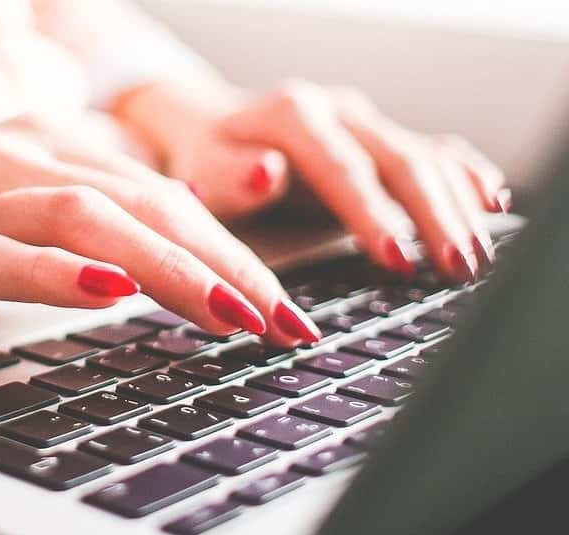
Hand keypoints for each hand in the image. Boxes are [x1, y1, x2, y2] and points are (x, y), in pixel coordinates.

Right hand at [0, 116, 321, 344]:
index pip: (161, 195)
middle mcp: (16, 159)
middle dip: (229, 264)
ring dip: (169, 268)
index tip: (286, 305)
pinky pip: (1, 255)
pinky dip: (58, 271)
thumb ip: (69, 227)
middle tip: (287, 323)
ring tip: (231, 314)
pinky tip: (106, 291)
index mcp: (43, 148)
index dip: (234, 248)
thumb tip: (151, 271)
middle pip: (145, 202)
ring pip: (89, 219)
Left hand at [115, 80, 509, 281]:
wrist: (208, 125)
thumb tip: (266, 173)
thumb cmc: (202, 159)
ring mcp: (365, 123)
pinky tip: (491, 204)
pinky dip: (465, 177)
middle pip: (399, 161)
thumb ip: (229, 176)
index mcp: (293, 116)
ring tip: (473, 259)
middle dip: (432, 217)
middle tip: (455, 267)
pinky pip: (435, 151)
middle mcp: (338, 112)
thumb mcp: (199, 170)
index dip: (373, 215)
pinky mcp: (381, 138)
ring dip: (456, 208)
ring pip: (425, 159)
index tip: (395, 259)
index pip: (343, 169)